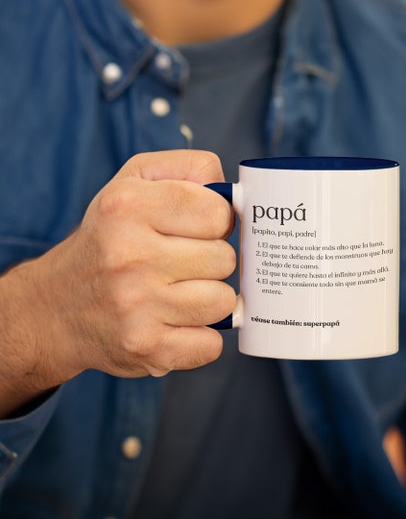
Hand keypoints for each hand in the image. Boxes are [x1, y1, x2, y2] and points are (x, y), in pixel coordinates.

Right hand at [0, 150, 235, 414]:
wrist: (56, 308)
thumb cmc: (110, 238)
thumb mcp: (135, 182)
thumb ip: (190, 170)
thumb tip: (235, 193)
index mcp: (127, 206)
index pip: (217, 212)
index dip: (217, 222)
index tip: (198, 229)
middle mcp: (128, 256)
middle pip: (224, 259)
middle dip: (211, 261)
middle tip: (184, 264)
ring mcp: (136, 307)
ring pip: (222, 302)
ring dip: (209, 299)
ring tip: (180, 293)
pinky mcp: (145, 348)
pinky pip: (211, 346)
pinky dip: (202, 338)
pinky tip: (177, 324)